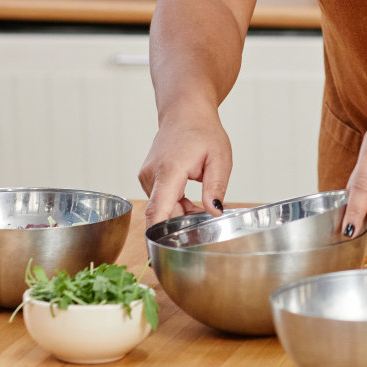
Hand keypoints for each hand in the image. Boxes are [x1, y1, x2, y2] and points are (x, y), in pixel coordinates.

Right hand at [139, 109, 232, 225]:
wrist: (185, 112)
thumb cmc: (203, 131)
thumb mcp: (219, 158)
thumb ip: (216, 187)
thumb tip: (215, 212)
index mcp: (169, 171)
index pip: (157, 210)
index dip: (157, 235)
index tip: (158, 254)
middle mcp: (151, 175)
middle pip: (162, 213)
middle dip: (181, 225)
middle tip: (205, 224)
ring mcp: (147, 177)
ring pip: (162, 208)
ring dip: (181, 214)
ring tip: (202, 203)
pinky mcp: (148, 178)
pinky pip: (161, 201)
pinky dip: (176, 206)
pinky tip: (192, 201)